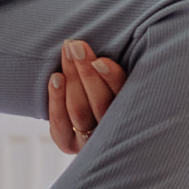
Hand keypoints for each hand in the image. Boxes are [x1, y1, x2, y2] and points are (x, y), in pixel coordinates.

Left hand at [47, 39, 126, 154]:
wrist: (87, 118)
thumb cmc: (107, 87)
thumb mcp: (116, 80)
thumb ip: (114, 68)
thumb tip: (97, 44)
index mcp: (133, 114)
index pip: (124, 95)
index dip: (112, 78)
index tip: (99, 60)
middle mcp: (113, 132)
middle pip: (99, 102)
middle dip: (85, 71)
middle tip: (75, 46)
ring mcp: (90, 142)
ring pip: (79, 109)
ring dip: (71, 77)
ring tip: (66, 51)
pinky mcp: (69, 145)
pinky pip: (61, 125)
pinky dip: (56, 100)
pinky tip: (55, 78)